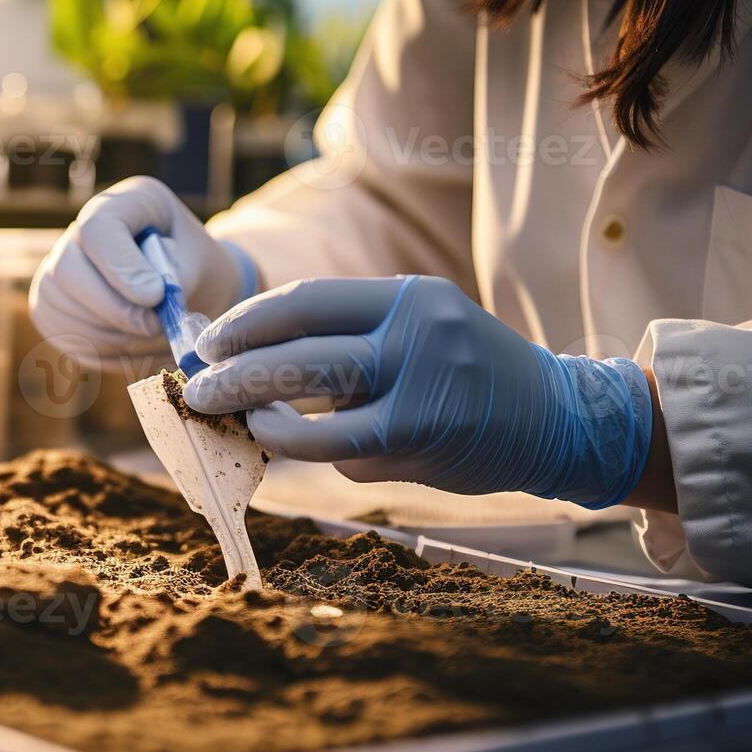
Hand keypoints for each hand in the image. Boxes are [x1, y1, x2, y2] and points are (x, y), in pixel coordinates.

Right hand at [29, 177, 255, 361]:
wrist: (185, 287)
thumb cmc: (192, 268)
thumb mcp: (198, 263)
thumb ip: (177, 276)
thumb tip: (147, 300)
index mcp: (121, 203)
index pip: (98, 228)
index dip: (121, 266)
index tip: (155, 296)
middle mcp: (77, 233)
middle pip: (67, 270)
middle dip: (115, 310)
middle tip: (156, 327)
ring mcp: (58, 272)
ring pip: (67, 313)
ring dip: (117, 337)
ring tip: (156, 336)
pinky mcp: (52, 312)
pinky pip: (70, 339)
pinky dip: (108, 353)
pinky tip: (137, 345)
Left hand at [183, 276, 652, 508]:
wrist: (556, 418)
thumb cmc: (466, 371)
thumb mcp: (419, 327)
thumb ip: (350, 336)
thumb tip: (248, 356)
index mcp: (408, 298)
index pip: (306, 301)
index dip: (245, 323)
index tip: (208, 341)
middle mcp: (416, 338)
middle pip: (298, 354)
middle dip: (234, 374)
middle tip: (195, 387)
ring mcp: (421, 395)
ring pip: (312, 415)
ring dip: (258, 421)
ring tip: (229, 419)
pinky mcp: (421, 446)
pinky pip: (343, 454)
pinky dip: (312, 451)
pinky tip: (294, 443)